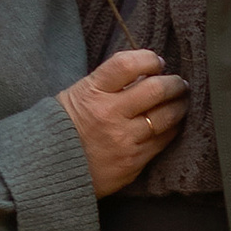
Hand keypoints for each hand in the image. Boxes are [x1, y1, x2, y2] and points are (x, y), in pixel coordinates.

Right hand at [60, 47, 189, 195]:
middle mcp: (109, 115)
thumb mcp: (78, 95)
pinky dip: (171, 129)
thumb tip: (145, 72)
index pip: (128, 64)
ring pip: (167, 117)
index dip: (149, 59)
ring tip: (180, 101)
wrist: (49, 171)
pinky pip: (163, 142)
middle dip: (175, 83)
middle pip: (156, 90)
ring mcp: (123, 141)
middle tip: (179, 83)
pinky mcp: (133, 163)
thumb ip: (109, 83)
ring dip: (180, 106)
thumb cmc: (66, 128)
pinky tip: (170, 124)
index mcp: (92, 92)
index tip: (157, 62)